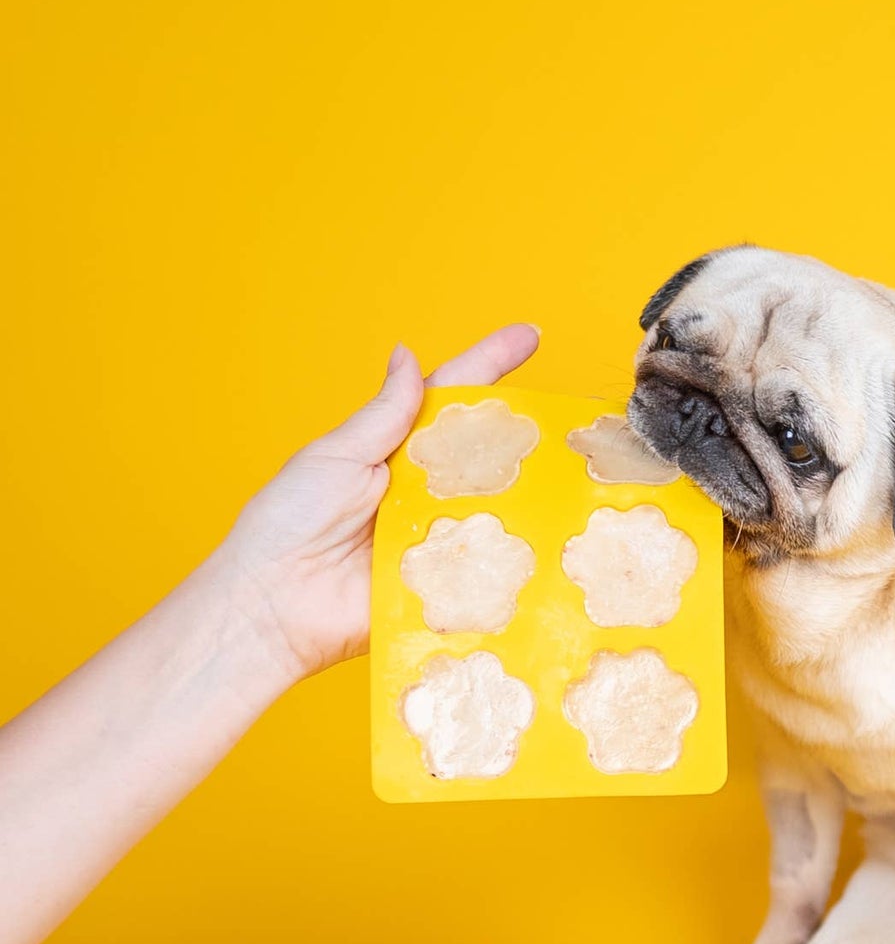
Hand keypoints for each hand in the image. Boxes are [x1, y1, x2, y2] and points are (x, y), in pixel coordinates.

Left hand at [219, 325, 540, 680]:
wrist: (273, 607)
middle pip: (486, 452)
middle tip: (571, 418)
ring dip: (528, 490)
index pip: (450, 399)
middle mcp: (424, 492)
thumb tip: (408, 357)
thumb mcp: (336, 456)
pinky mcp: (445, 584)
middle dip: (527, 432)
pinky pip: (486, 564)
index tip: (528, 336)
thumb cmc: (289, 524)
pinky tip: (548, 536)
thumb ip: (384, 415)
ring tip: (572, 470)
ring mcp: (439, 537)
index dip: (489, 365)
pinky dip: (511, 552)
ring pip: (497, 505)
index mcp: (396, 452)